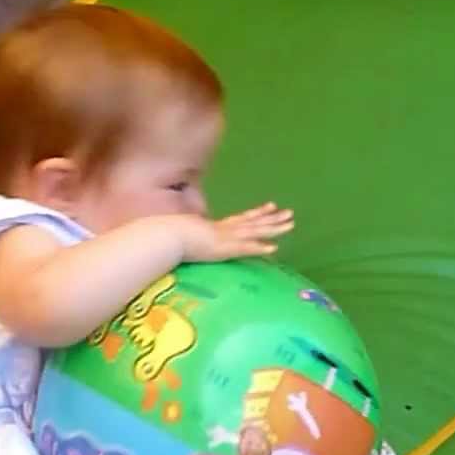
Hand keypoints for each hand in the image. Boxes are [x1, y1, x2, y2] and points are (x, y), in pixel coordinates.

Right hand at [169, 202, 294, 262]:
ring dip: (274, 228)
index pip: (240, 219)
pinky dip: (259, 247)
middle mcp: (223, 229)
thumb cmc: (166, 235)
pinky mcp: (223, 247)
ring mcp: (224, 237)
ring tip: (291, 223)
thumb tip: (185, 236)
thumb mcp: (181, 234)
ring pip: (255, 231)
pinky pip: (245, 247)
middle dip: (272, 218)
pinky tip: (274, 248)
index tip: (271, 206)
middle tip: (290, 213)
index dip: (257, 213)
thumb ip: (187, 235)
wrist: (163, 234)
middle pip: (252, 222)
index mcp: (213, 227)